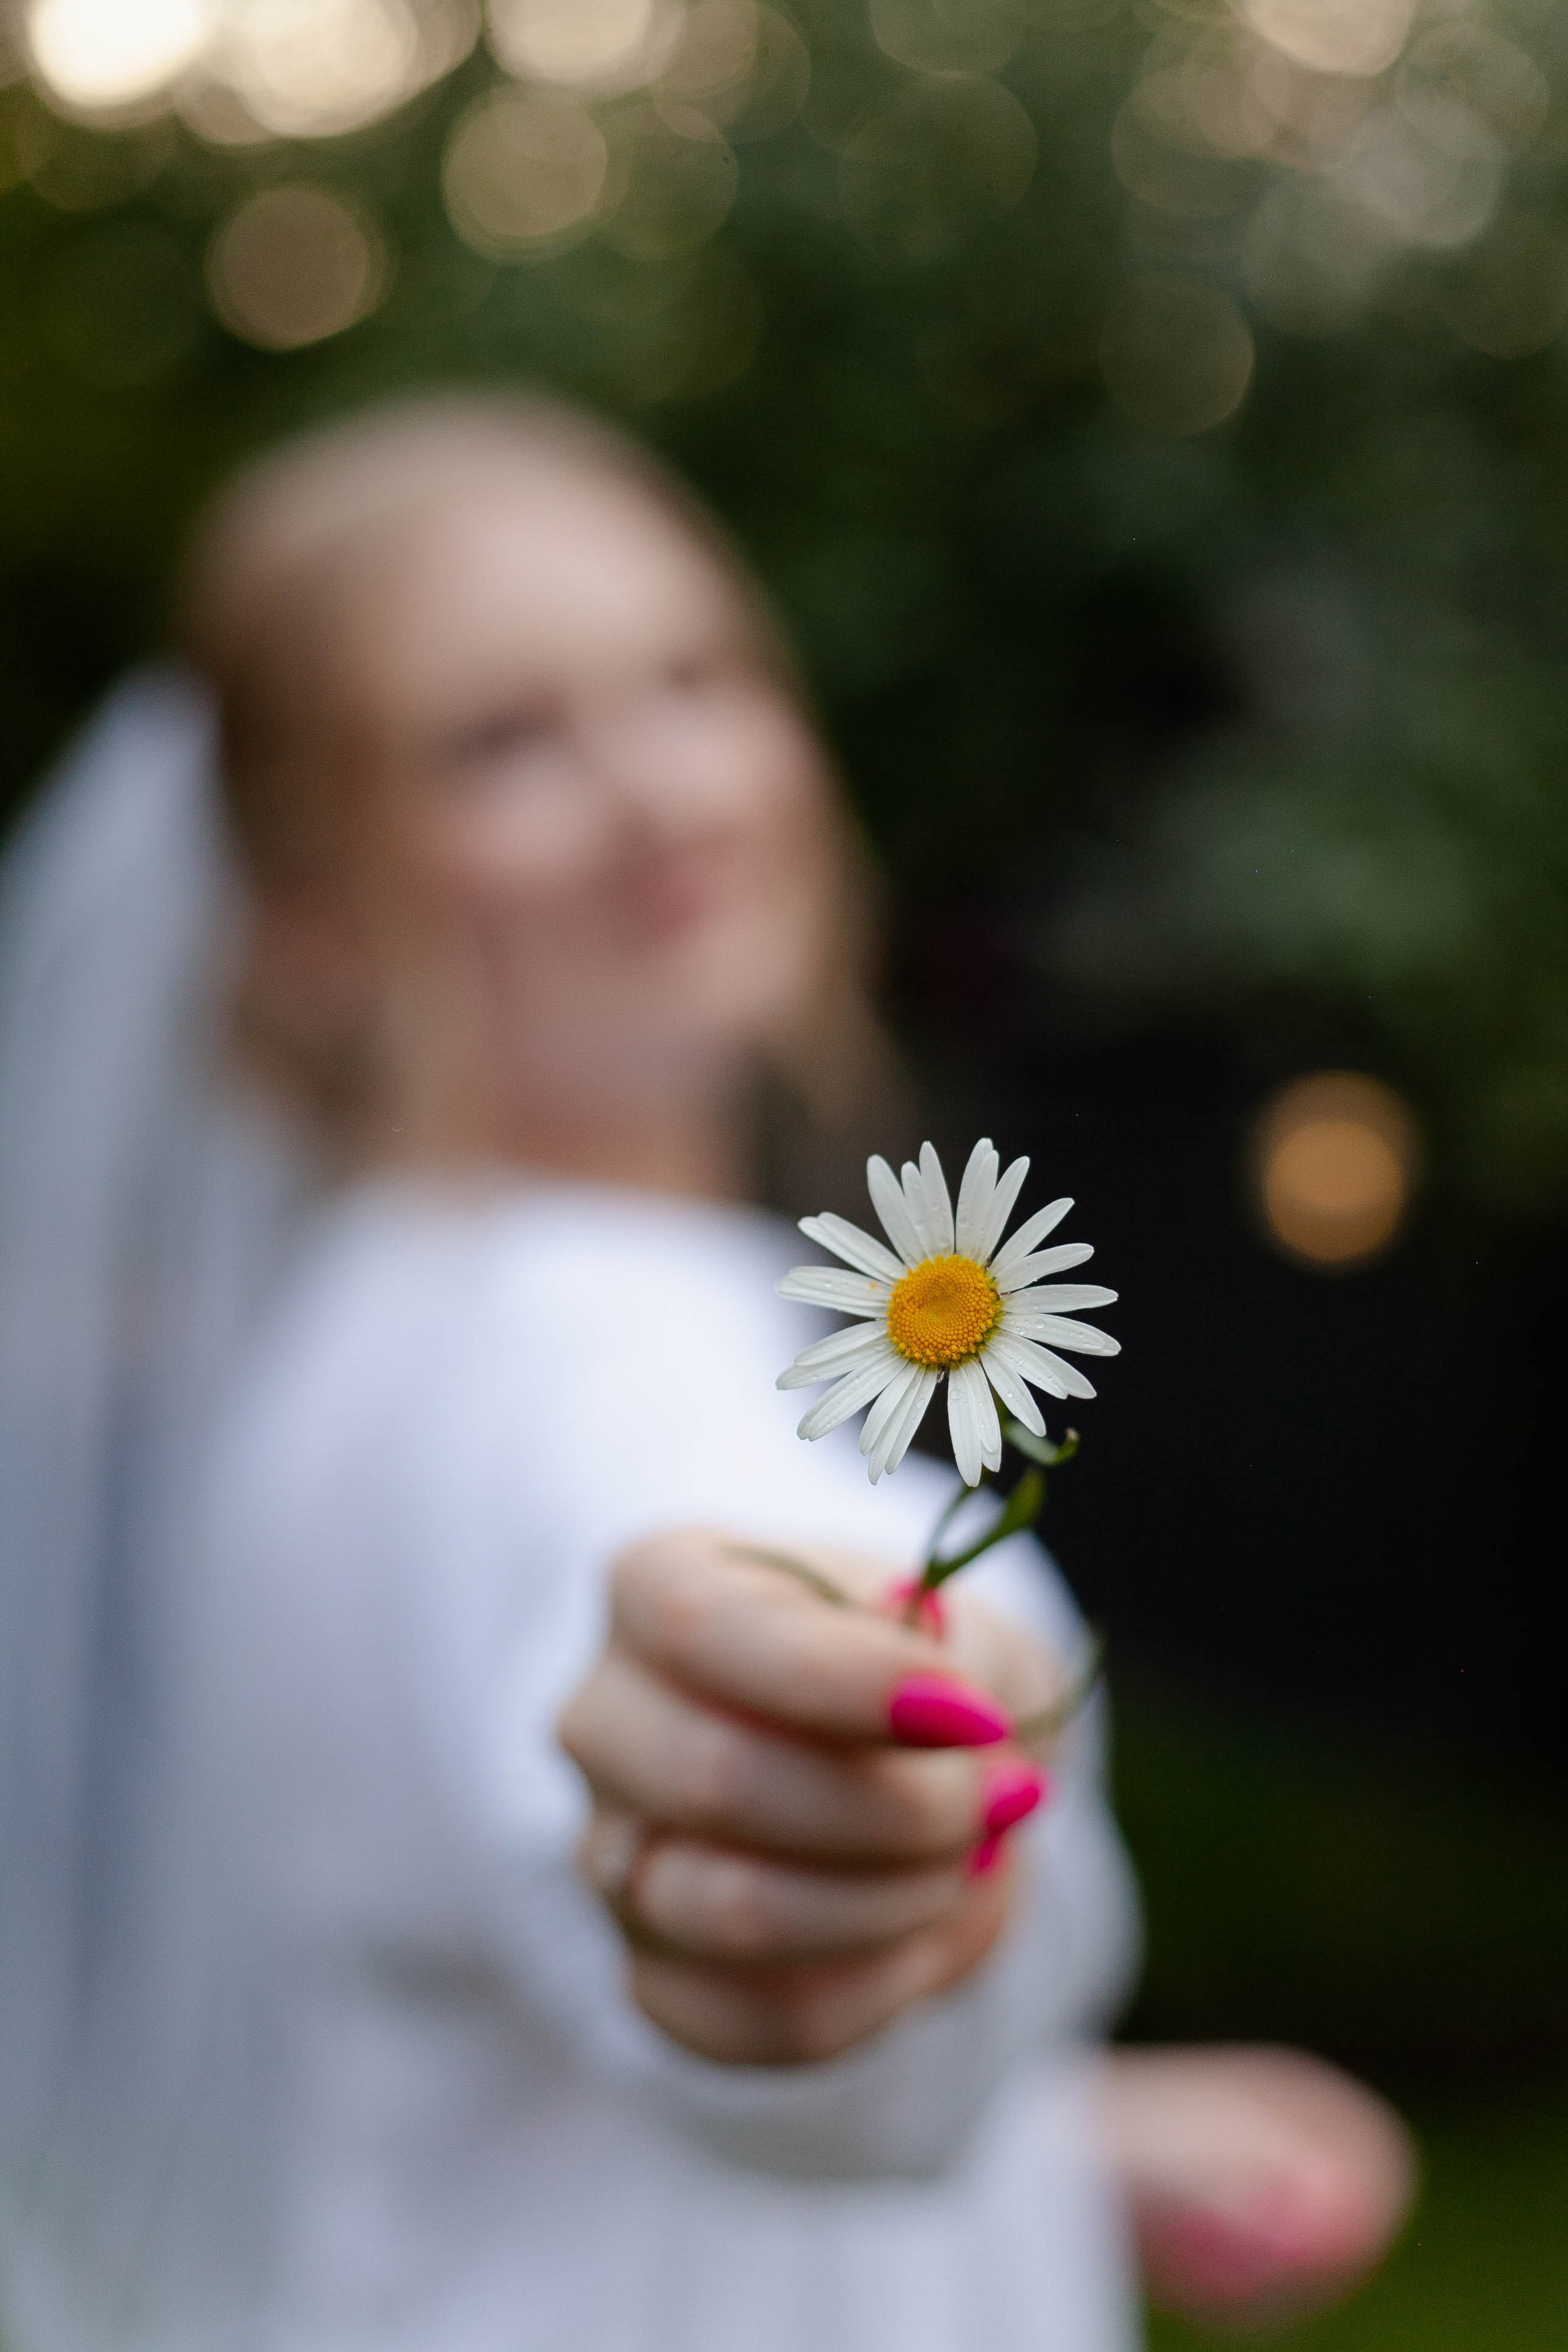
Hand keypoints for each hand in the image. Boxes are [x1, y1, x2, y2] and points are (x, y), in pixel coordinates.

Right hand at [558, 1527, 1063, 2066]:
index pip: (699, 1626)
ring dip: (897, 1900)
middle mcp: (603, 1721)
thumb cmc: (914, 1662)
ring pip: (736, 1913)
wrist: (897, 1763)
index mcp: (652, 1586)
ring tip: (969, 1860)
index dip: (847, 1680)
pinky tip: (925, 1928)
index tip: (973, 1716)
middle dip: (896, 1807)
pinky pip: (768, 2018)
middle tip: (999, 1798)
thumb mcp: (955, 1619)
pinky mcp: (653, 1979)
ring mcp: (611, 1860)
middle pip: (713, 1778)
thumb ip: (956, 1650)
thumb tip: (947, 1703)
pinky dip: (884, 1986)